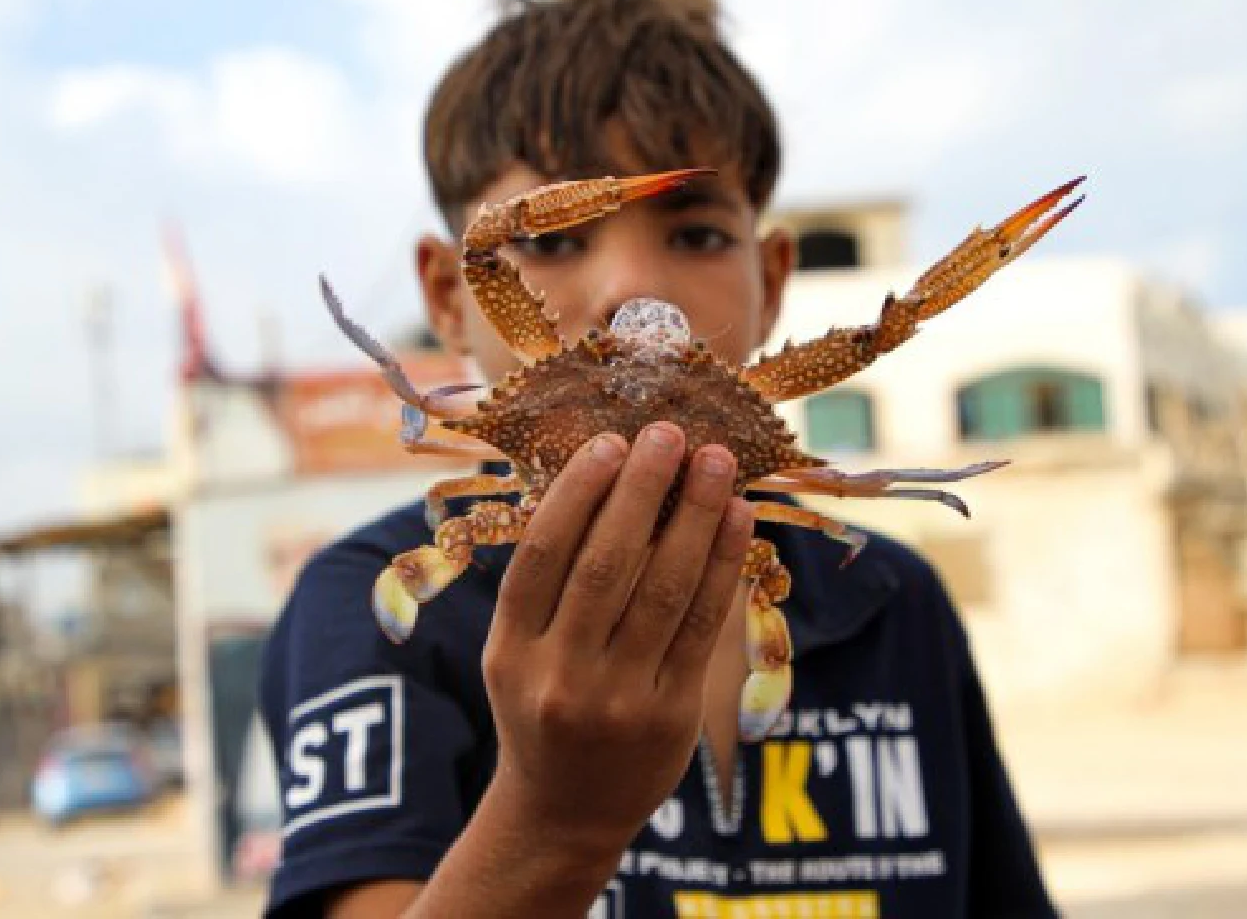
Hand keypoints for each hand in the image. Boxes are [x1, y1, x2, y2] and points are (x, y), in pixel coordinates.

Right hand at [480, 422, 752, 852]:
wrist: (564, 813)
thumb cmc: (542, 710)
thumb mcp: (517, 655)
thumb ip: (547, 588)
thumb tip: (601, 482)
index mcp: (510, 651)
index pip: (542, 557)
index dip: (577, 494)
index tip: (610, 441)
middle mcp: (560, 676)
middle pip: (605, 565)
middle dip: (642, 490)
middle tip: (669, 432)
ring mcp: (618, 699)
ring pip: (663, 590)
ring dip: (694, 517)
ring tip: (715, 462)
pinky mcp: (671, 715)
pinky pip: (703, 626)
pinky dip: (722, 566)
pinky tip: (736, 519)